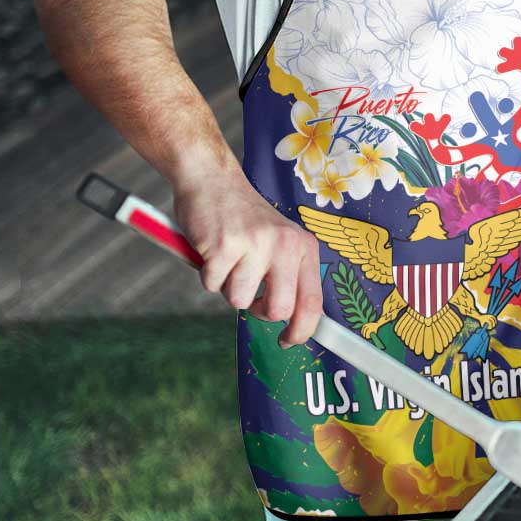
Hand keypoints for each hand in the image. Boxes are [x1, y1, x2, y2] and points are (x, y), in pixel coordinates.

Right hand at [173, 168, 321, 348]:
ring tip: (229, 259)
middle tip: (249, 294)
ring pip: (239, 301)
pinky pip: (212, 285)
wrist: (212, 179)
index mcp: (303, 246)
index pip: (312, 302)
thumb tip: (292, 322)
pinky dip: (207, 274)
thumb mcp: (279, 241)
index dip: (302, 330)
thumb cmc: (244, 218)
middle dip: (259, 311)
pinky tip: (212, 250)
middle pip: (279, 310)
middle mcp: (285, 245)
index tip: (288, 341)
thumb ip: (288, 275)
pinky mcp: (224, 246)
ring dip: (228, 287)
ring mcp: (255, 244)